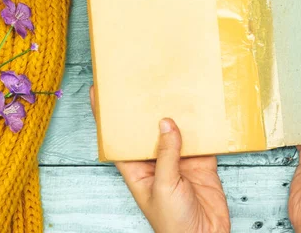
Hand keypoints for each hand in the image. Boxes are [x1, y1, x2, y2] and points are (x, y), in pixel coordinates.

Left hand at [89, 87, 230, 232]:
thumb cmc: (173, 224)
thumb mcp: (163, 187)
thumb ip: (165, 155)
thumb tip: (166, 123)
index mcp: (137, 170)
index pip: (116, 140)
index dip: (105, 118)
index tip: (97, 92)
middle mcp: (155, 162)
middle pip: (147, 131)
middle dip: (145, 109)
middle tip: (143, 82)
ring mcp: (178, 161)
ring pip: (175, 131)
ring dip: (176, 114)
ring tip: (174, 88)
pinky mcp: (200, 163)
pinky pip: (200, 140)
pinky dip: (203, 127)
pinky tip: (203, 110)